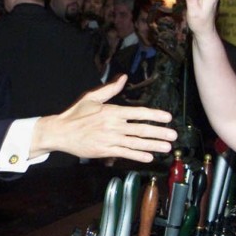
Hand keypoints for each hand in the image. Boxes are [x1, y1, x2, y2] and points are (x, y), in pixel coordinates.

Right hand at [31, 75, 176, 162]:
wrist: (61, 132)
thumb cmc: (76, 114)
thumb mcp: (92, 97)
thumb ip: (110, 89)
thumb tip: (123, 78)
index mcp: (112, 111)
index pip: (139, 113)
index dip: (155, 115)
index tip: (167, 118)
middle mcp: (114, 125)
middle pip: (141, 130)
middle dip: (159, 132)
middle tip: (174, 135)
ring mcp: (110, 139)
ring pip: (136, 143)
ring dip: (153, 145)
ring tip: (167, 147)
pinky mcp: (105, 150)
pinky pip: (125, 153)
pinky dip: (138, 156)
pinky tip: (149, 157)